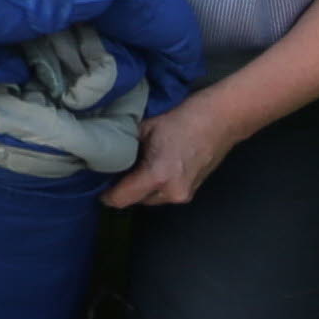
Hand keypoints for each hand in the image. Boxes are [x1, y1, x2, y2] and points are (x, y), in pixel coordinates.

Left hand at [102, 91, 255, 211]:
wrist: (222, 119)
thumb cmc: (183, 118)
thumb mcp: (145, 127)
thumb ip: (124, 146)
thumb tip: (103, 155)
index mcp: (157, 176)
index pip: (122, 198)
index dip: (106, 195)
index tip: (97, 187)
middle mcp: (171, 192)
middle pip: (136, 200)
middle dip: (125, 188)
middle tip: (116, 169)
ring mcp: (184, 195)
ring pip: (150, 199)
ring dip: (141, 187)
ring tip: (137, 165)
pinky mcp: (192, 193)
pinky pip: (164, 195)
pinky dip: (156, 185)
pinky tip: (155, 166)